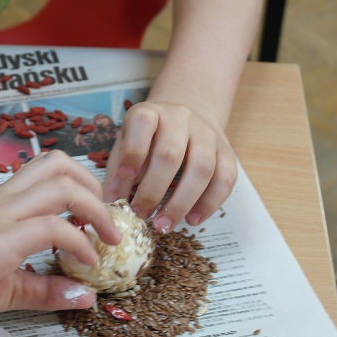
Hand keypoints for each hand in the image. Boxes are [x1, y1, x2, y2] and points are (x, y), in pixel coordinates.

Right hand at [0, 150, 120, 336]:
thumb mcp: (5, 286)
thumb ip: (43, 287)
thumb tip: (83, 294)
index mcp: (3, 204)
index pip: (50, 169)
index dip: (84, 185)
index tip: (97, 217)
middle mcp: (3, 201)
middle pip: (61, 165)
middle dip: (96, 189)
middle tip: (107, 222)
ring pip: (60, 185)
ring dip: (95, 210)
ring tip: (105, 239)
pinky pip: (50, 227)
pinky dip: (77, 242)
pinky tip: (84, 263)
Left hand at [102, 100, 236, 232]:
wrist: (189, 111)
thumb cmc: (149, 135)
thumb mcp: (127, 142)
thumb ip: (118, 169)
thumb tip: (110, 202)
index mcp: (150, 112)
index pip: (142, 123)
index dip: (133, 151)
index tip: (126, 178)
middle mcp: (180, 118)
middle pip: (170, 154)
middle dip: (154, 190)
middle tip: (142, 214)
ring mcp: (207, 133)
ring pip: (201, 168)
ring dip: (181, 202)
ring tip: (164, 225)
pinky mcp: (226, 151)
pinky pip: (225, 178)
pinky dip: (209, 203)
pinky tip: (192, 220)